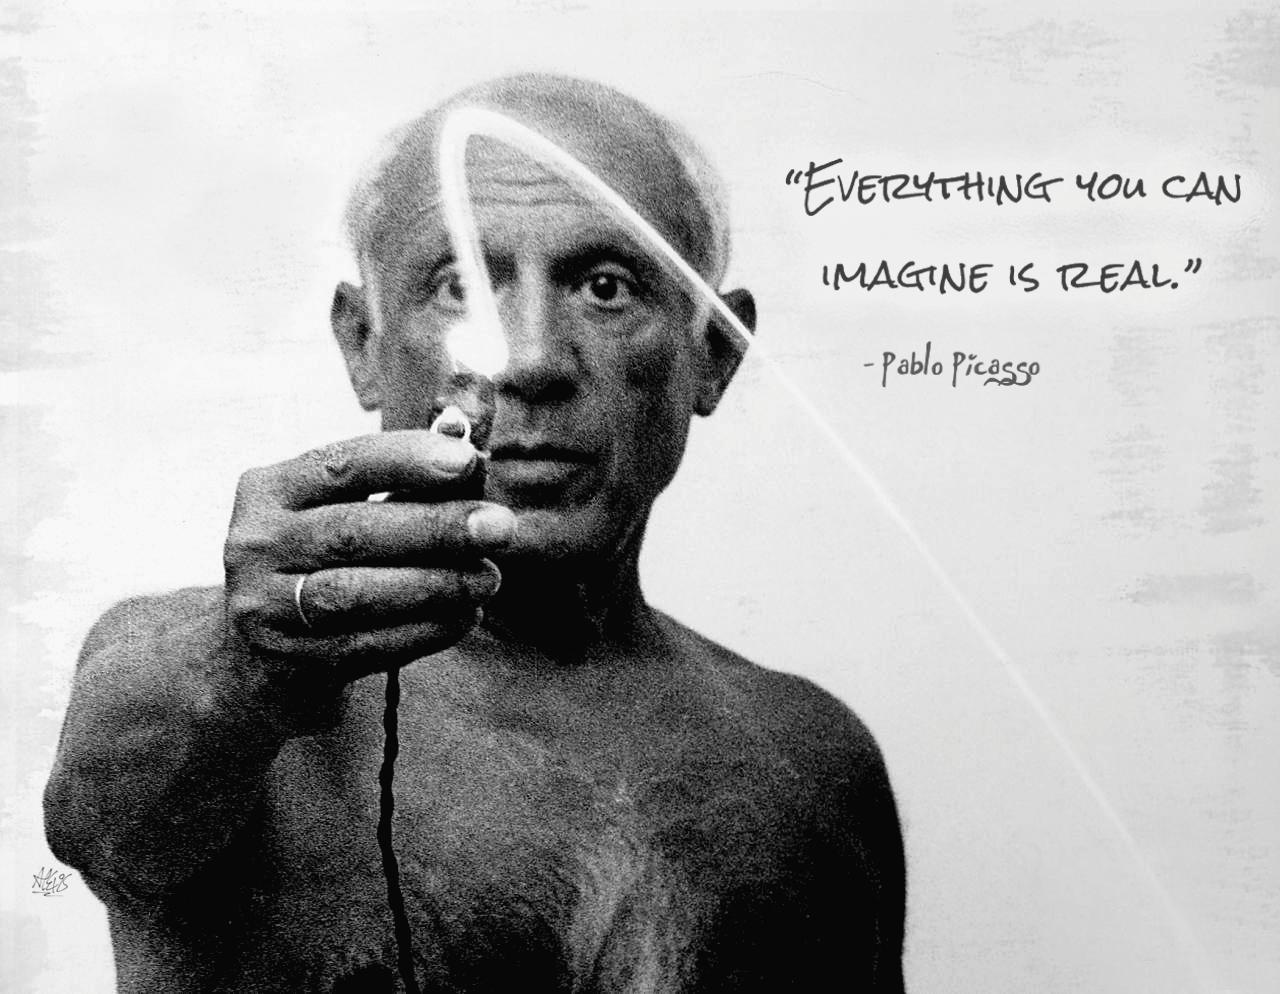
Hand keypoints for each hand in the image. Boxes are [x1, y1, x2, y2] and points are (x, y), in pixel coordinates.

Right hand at [223, 430, 513, 681]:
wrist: (261, 651)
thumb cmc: (326, 558)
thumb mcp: (346, 506)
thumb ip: (405, 475)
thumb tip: (466, 435)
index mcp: (270, 490)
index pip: (342, 465)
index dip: (406, 460)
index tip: (468, 461)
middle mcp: (256, 544)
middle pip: (354, 532)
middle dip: (437, 527)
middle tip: (501, 527)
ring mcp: (265, 607)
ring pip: (358, 594)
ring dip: (437, 585)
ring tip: (488, 579)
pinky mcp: (289, 661)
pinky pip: (367, 645)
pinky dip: (425, 629)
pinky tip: (464, 615)